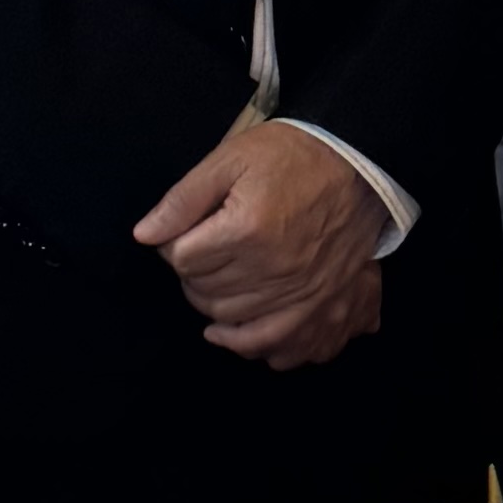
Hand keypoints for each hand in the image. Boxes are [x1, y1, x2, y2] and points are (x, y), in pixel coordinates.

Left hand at [135, 115, 385, 367]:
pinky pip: (274, 345)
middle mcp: (272, 270)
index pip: (182, 258)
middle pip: (202, 291)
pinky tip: (229, 332)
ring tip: (217, 278)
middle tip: (203, 251)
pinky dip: (246, 344)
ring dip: (212, 302)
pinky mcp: (320, 307)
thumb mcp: (231, 159)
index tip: (186, 232)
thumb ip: (184, 199)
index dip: (174, 244)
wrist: (358, 164)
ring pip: (229, 319)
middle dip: (192, 272)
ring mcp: (298, 294)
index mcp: (246, 230)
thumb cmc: (292, 156)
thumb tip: (145, 235)